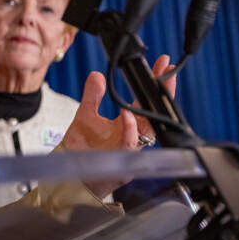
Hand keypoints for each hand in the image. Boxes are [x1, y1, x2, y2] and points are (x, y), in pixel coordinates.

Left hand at [58, 54, 175, 196]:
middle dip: (163, 93)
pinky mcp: (123, 165)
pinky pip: (130, 146)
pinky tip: (126, 116)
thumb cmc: (82, 150)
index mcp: (128, 124)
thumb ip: (93, 96)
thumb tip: (97, 74)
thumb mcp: (86, 116)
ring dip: (148, 110)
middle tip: (167, 73)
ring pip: (147, 131)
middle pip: (154, 113)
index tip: (163, 64)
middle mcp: (133, 137)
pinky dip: (129, 130)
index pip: (145, 101)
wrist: (70, 175)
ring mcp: (130, 151)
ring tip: (147, 90)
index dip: (155, 84)